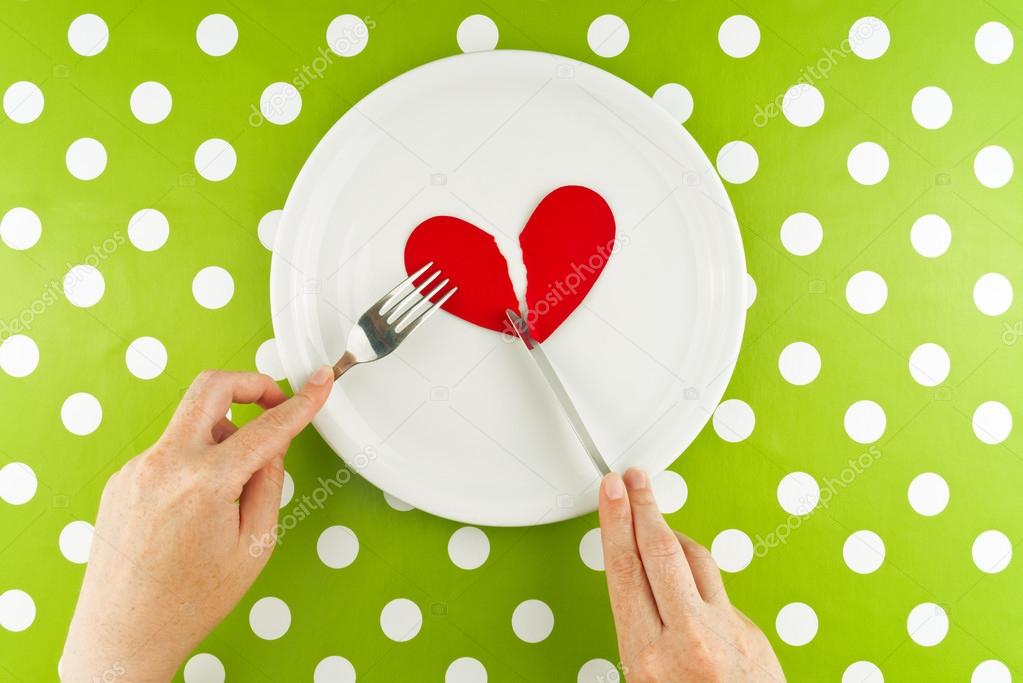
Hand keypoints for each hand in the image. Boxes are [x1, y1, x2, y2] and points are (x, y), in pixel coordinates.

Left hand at [62, 367, 333, 682]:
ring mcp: (136, 469)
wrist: (124, 635)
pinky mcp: (122, 479)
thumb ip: (268, 482)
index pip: (267, 427)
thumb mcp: (254, 544)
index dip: (302, 401)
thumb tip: (272, 445)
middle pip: (211, 386)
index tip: (319, 382)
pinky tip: (197, 507)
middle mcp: (163, 465)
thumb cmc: (189, 602)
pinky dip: (194, 462)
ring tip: (229, 488)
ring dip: (220, 435)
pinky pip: (169, 452)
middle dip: (250, 383)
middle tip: (273, 399)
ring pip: (190, 423)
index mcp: (204, 483)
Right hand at [598, 468, 784, 681]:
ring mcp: (727, 633)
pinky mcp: (754, 635)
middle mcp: (690, 639)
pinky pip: (719, 595)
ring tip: (657, 525)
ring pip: (696, 561)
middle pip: (661, 551)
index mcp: (650, 657)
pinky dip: (700, 588)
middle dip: (644, 506)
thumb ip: (641, 640)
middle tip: (634, 479)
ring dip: (673, 537)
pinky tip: (692, 596)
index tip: (612, 492)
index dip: (616, 522)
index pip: (626, 570)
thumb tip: (635, 596)